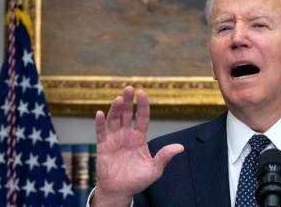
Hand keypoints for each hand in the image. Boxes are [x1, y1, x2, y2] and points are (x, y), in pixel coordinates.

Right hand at [92, 86, 184, 206]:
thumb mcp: (154, 169)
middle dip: (128, 101)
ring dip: (115, 109)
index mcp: (139, 137)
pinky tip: (100, 113)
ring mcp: (114, 139)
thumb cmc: (137, 181)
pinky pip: (100, 132)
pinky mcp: (103, 146)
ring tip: (118, 99)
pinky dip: (100, 123)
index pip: (142, 117)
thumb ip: (164, 157)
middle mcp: (126, 135)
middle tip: (129, 88)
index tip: (142, 93)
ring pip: (114, 119)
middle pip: (127, 114)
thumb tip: (181, 147)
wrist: (119, 191)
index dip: (142, 105)